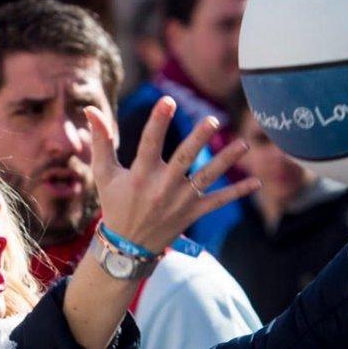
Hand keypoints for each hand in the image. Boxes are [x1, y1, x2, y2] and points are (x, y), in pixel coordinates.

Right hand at [85, 97, 259, 253]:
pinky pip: (218, 202)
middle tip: (213, 120)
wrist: (127, 247)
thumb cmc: (115, 203)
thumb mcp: (104, 174)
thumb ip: (102, 141)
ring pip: (206, 178)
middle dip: (198, 140)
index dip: (158, 121)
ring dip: (225, 161)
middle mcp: (161, 188)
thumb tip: (90, 110)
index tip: (168, 101)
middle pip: (183, 159)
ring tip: (243, 145)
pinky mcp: (192, 213)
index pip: (149, 144)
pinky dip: (237, 193)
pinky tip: (256, 182)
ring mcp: (179, 202)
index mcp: (139, 176)